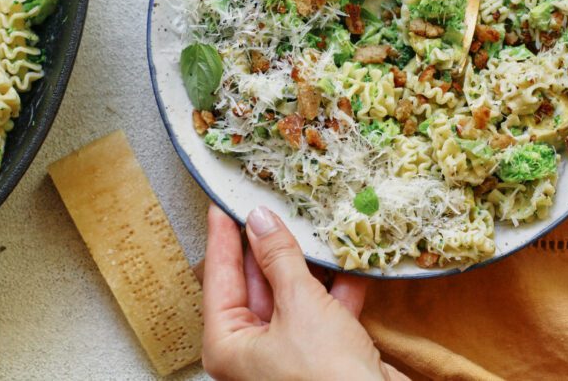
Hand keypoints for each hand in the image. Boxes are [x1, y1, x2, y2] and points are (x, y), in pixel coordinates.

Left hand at [201, 204, 405, 379]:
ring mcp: (288, 352)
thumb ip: (279, 258)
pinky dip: (337, 287)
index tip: (223, 204)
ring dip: (308, 263)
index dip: (223, 236)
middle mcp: (252, 351)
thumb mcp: (299, 304)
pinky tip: (348, 259)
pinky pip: (323, 310)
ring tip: (311, 223)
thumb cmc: (326, 377)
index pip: (218, 277)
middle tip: (271, 205)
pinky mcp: (322, 353)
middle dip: (270, 245)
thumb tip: (260, 221)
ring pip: (292, 293)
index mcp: (228, 344)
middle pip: (256, 282)